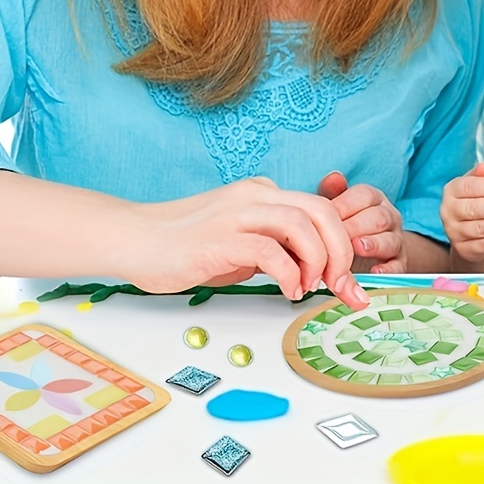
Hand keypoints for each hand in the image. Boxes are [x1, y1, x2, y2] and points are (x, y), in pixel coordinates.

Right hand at [126, 177, 368, 308]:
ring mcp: (238, 214)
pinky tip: (287, 290)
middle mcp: (255, 196)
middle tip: (343, 285)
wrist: (134, 239)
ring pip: (302, 223)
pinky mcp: (221, 239)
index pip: (318, 209)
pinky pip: (271, 250)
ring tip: (312, 286)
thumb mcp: (238, 241)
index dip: (341, 243)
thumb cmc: (183, 245)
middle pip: (321, 211)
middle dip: (342, 250)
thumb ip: (271, 246)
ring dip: (319, 259)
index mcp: (262, 193)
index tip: (349, 279)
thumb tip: (305, 269)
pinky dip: (289, 273)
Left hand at [317, 171, 406, 273]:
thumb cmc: (347, 226)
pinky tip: (375, 272)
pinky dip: (388, 270)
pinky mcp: (400, 264)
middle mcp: (389, 217)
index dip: (346, 204)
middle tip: (338, 235)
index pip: (365, 195)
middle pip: (378, 217)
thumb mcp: (338, 209)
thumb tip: (333, 177)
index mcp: (374, 199)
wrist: (369, 255)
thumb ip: (333, 192)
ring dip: (373, 244)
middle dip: (356, 226)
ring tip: (357, 248)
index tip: (328, 215)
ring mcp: (396, 240)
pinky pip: (398, 266)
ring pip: (390, 240)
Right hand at [439, 162, 483, 263]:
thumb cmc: (476, 202)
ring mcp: (454, 232)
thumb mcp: (477, 186)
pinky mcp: (463, 250)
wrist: (469, 235)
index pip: (467, 187)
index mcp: (451, 191)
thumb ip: (482, 176)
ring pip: (480, 228)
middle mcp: (448, 211)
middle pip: (473, 209)